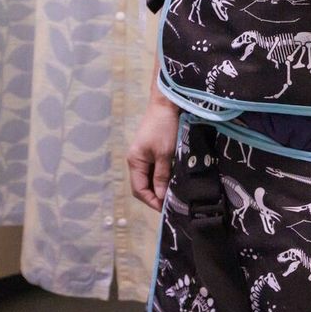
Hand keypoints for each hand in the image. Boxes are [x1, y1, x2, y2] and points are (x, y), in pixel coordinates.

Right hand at [127, 94, 179, 208]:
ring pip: (150, 178)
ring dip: (160, 186)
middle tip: (173, 202)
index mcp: (135, 161)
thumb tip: (161, 197)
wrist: (167, 103)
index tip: (167, 208)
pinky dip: (163, 176)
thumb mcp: (165, 154)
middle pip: (143, 185)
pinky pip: (155, 169)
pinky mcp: (151, 150)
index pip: (139, 190)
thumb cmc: (164, 127)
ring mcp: (143, 155)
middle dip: (156, 196)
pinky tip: (174, 179)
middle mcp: (136, 160)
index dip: (152, 201)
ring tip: (175, 192)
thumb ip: (162, 176)